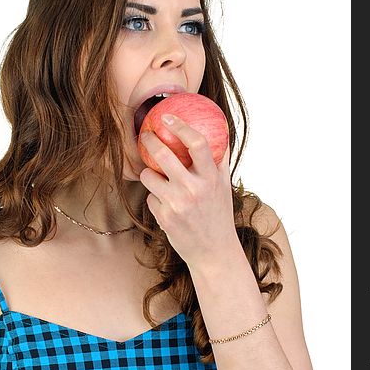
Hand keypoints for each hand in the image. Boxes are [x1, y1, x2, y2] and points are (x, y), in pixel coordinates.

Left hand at [138, 114, 238, 269]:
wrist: (214, 252)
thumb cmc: (219, 215)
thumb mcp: (224, 187)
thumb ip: (219, 160)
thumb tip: (218, 131)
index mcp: (210, 179)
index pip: (198, 143)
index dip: (180, 126)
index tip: (167, 117)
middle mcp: (194, 190)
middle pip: (163, 155)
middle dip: (150, 140)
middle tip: (146, 135)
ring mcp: (177, 204)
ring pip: (148, 176)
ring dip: (149, 174)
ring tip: (158, 179)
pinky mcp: (164, 218)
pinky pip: (150, 197)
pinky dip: (155, 198)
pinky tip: (167, 206)